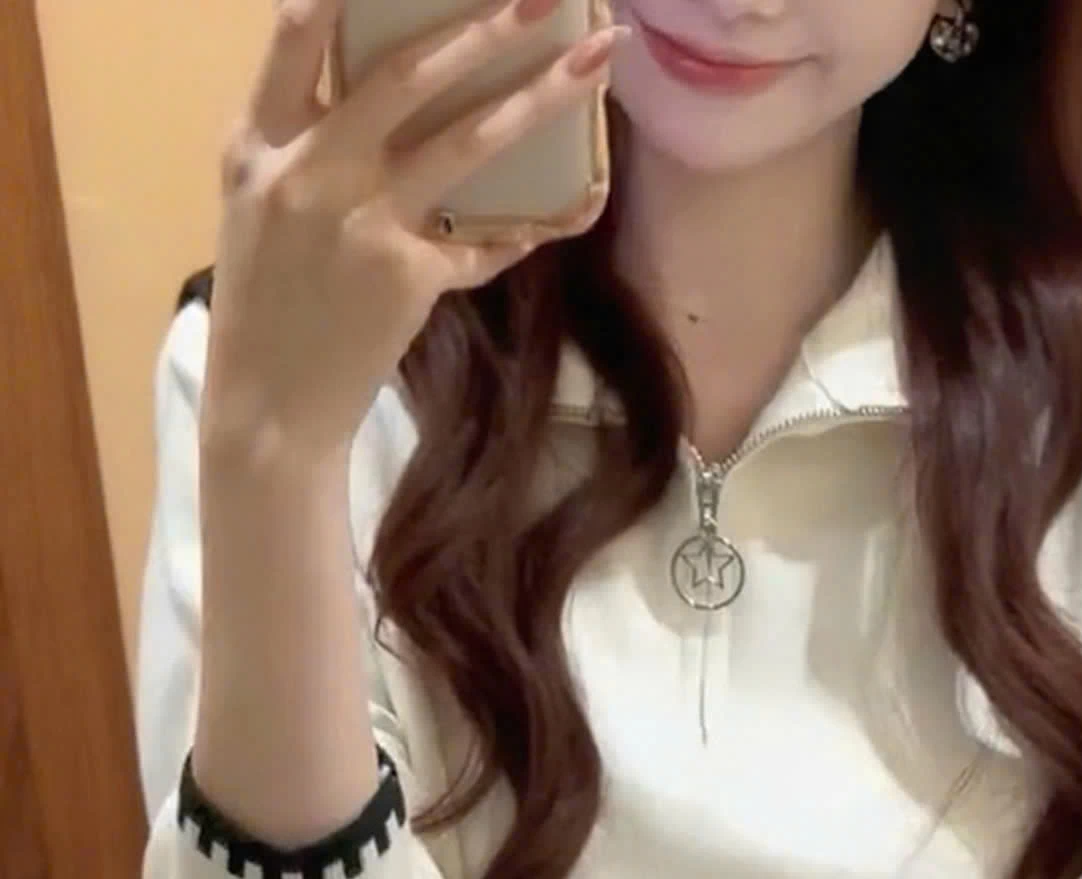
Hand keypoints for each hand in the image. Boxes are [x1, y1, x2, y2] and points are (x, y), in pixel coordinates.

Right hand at [202, 0, 624, 458]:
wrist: (267, 406)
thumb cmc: (267, 300)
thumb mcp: (259, 204)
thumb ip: (305, 140)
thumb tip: (379, 83)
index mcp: (259, 142)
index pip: (293, 32)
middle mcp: (309, 171)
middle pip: (403, 73)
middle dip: (480, 25)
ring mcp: (363, 223)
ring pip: (466, 142)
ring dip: (537, 97)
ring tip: (592, 64)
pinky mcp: (407, 277)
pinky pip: (488, 238)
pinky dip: (537, 221)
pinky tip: (583, 200)